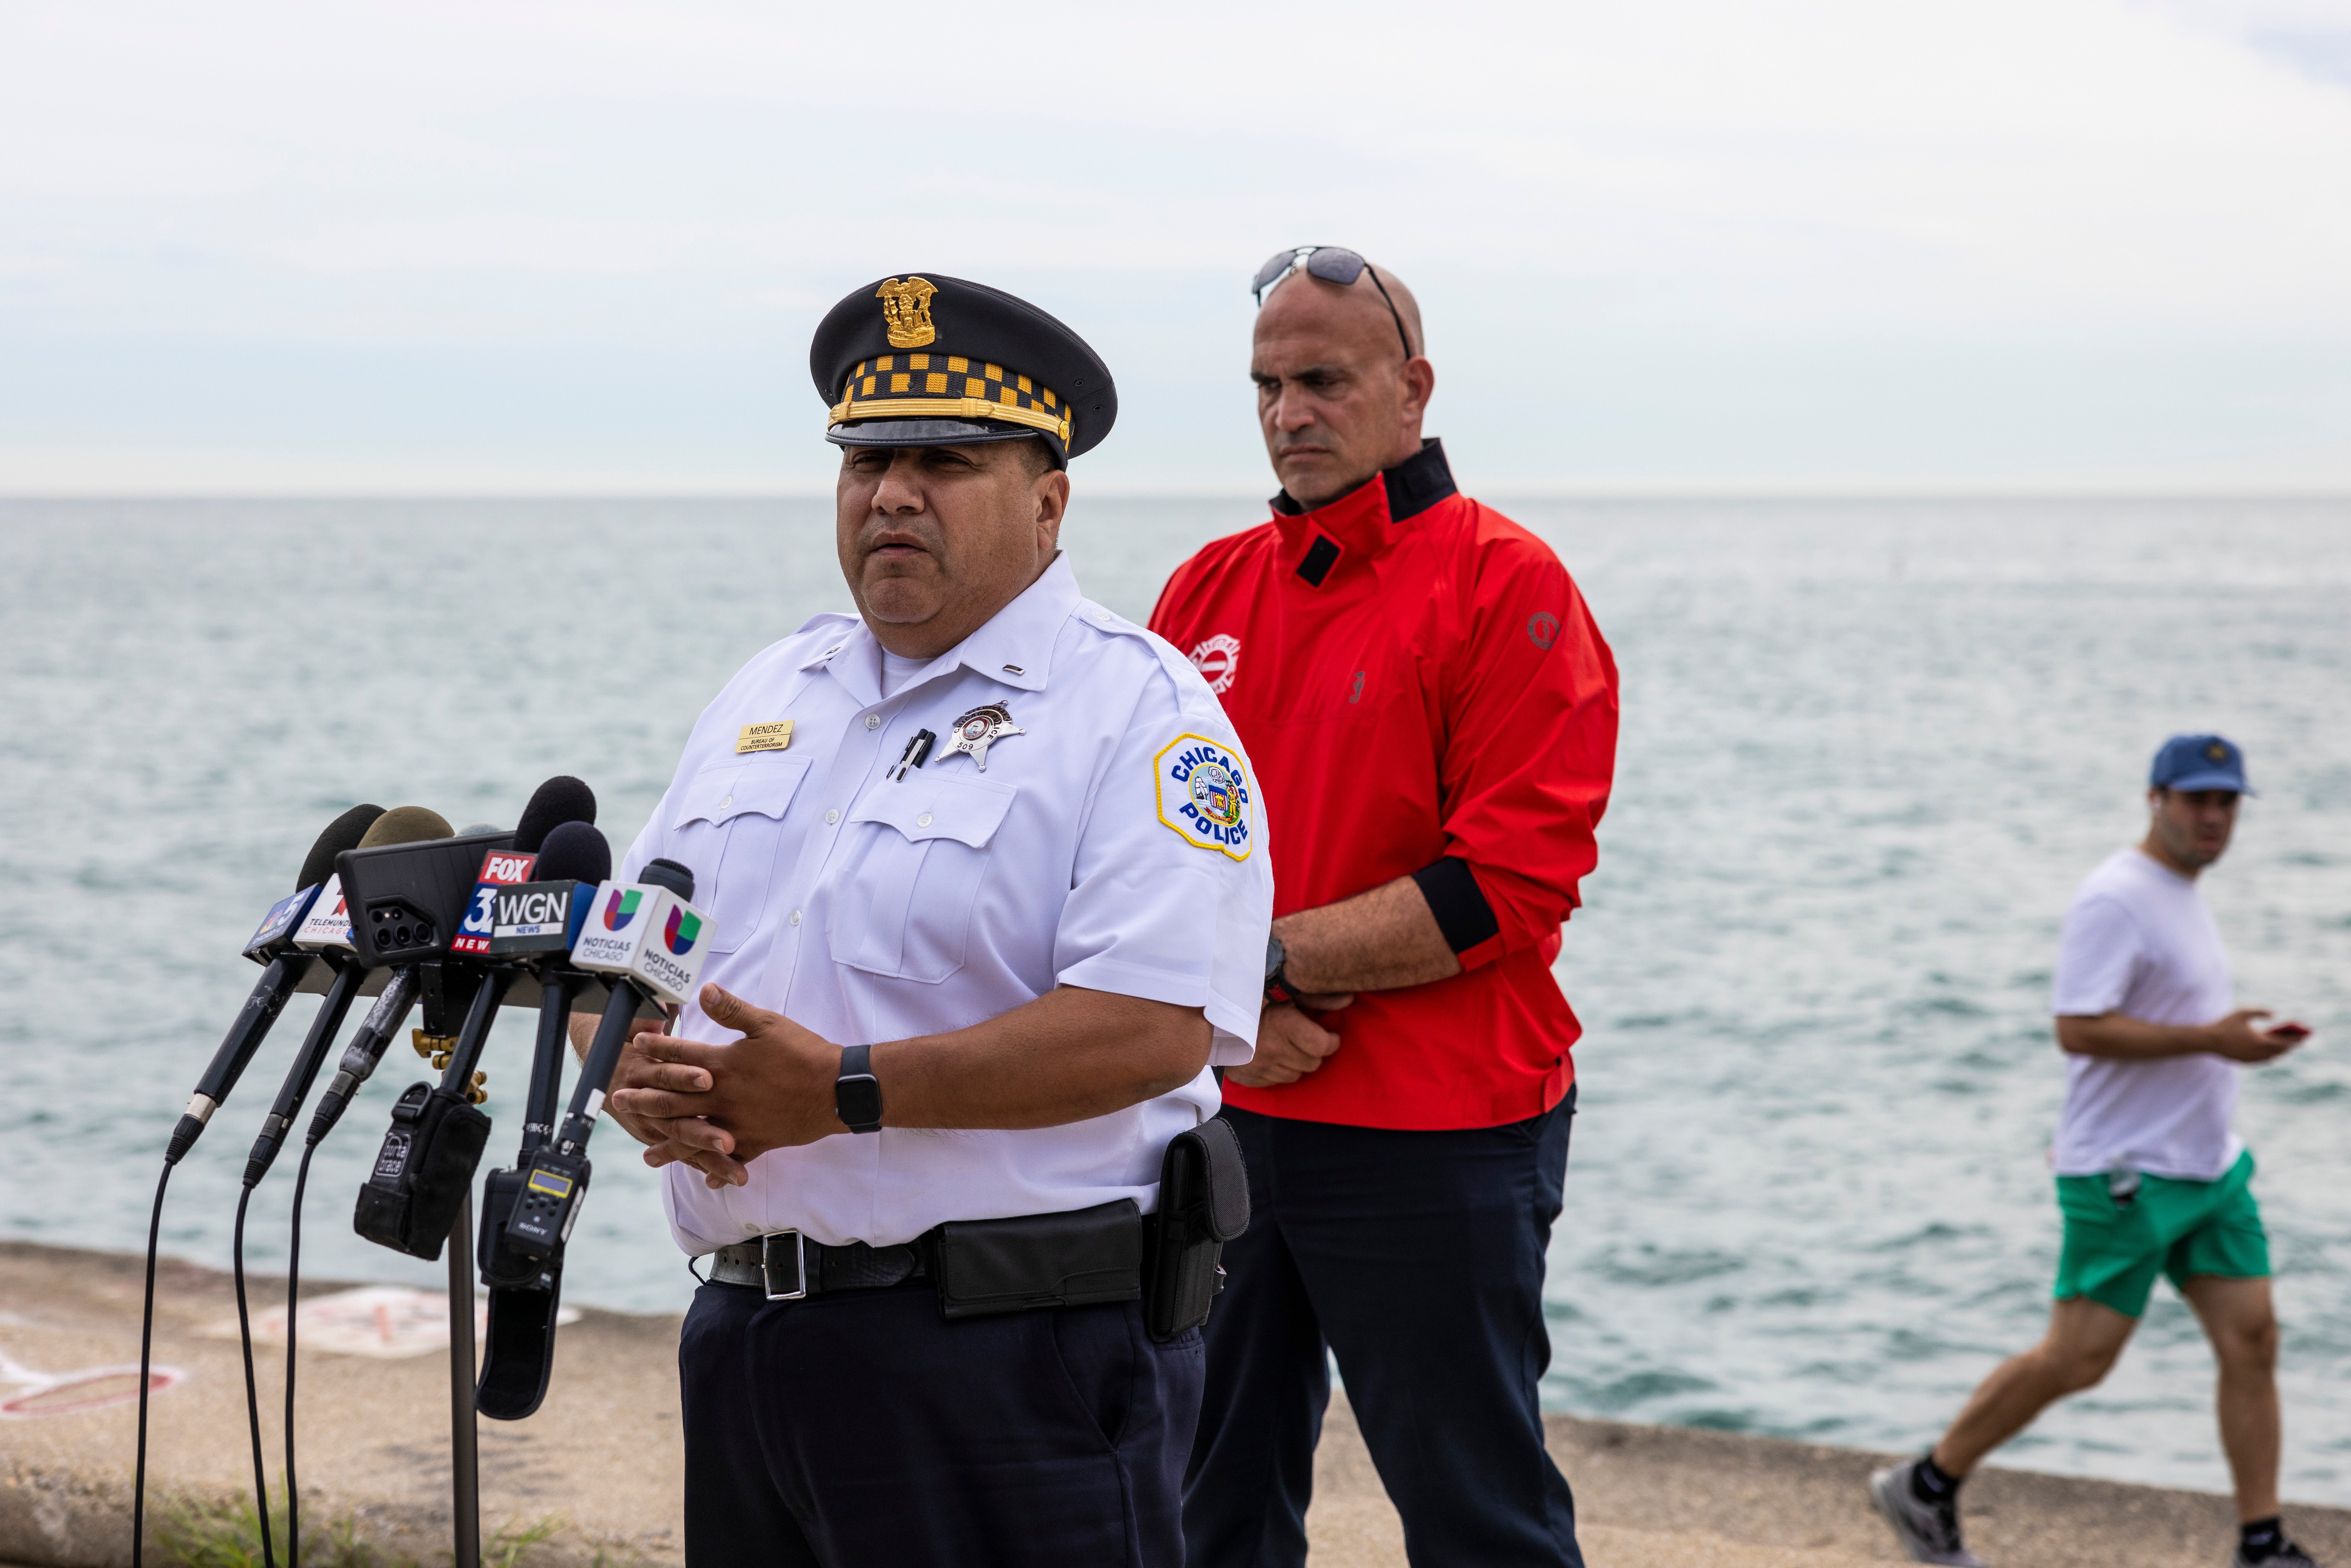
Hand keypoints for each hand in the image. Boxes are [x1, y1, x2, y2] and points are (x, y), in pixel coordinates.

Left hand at [607, 983, 845, 1187]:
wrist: (836, 1089)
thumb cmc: (804, 1052)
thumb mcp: (768, 1024)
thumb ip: (732, 1010)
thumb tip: (704, 990)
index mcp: (725, 1066)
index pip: (682, 1056)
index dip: (658, 1048)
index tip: (636, 1044)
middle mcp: (724, 1098)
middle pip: (676, 1100)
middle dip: (646, 1100)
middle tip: (620, 1101)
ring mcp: (737, 1123)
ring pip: (695, 1136)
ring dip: (669, 1144)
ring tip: (646, 1154)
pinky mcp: (757, 1142)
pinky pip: (731, 1158)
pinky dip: (717, 1168)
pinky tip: (706, 1178)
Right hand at [1227, 997, 1350, 1088]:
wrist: (1211, 1012)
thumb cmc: (1254, 998)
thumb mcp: (1286, 991)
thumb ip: (1317, 997)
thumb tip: (1349, 999)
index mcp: (1283, 1025)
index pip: (1322, 1046)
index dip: (1330, 1041)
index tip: (1330, 1036)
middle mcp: (1271, 1049)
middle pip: (1312, 1064)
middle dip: (1313, 1052)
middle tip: (1305, 1039)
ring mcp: (1257, 1067)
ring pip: (1295, 1075)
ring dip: (1295, 1062)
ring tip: (1285, 1045)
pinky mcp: (1246, 1078)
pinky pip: (1275, 1082)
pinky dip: (1277, 1071)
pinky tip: (1270, 1055)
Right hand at [2206, 1008, 2304, 1062]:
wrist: (2208, 1041)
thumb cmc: (2225, 1025)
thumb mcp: (2243, 1013)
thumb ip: (2260, 1012)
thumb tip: (2274, 1015)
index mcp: (2260, 1041)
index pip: (2285, 1043)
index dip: (2296, 1039)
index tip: (2305, 1036)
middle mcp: (2259, 1053)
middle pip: (2281, 1051)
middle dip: (2291, 1045)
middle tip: (2299, 1040)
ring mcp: (2252, 1059)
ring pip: (2273, 1057)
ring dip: (2281, 1051)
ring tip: (2286, 1046)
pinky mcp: (2246, 1062)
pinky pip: (2263, 1060)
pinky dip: (2270, 1056)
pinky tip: (2272, 1053)